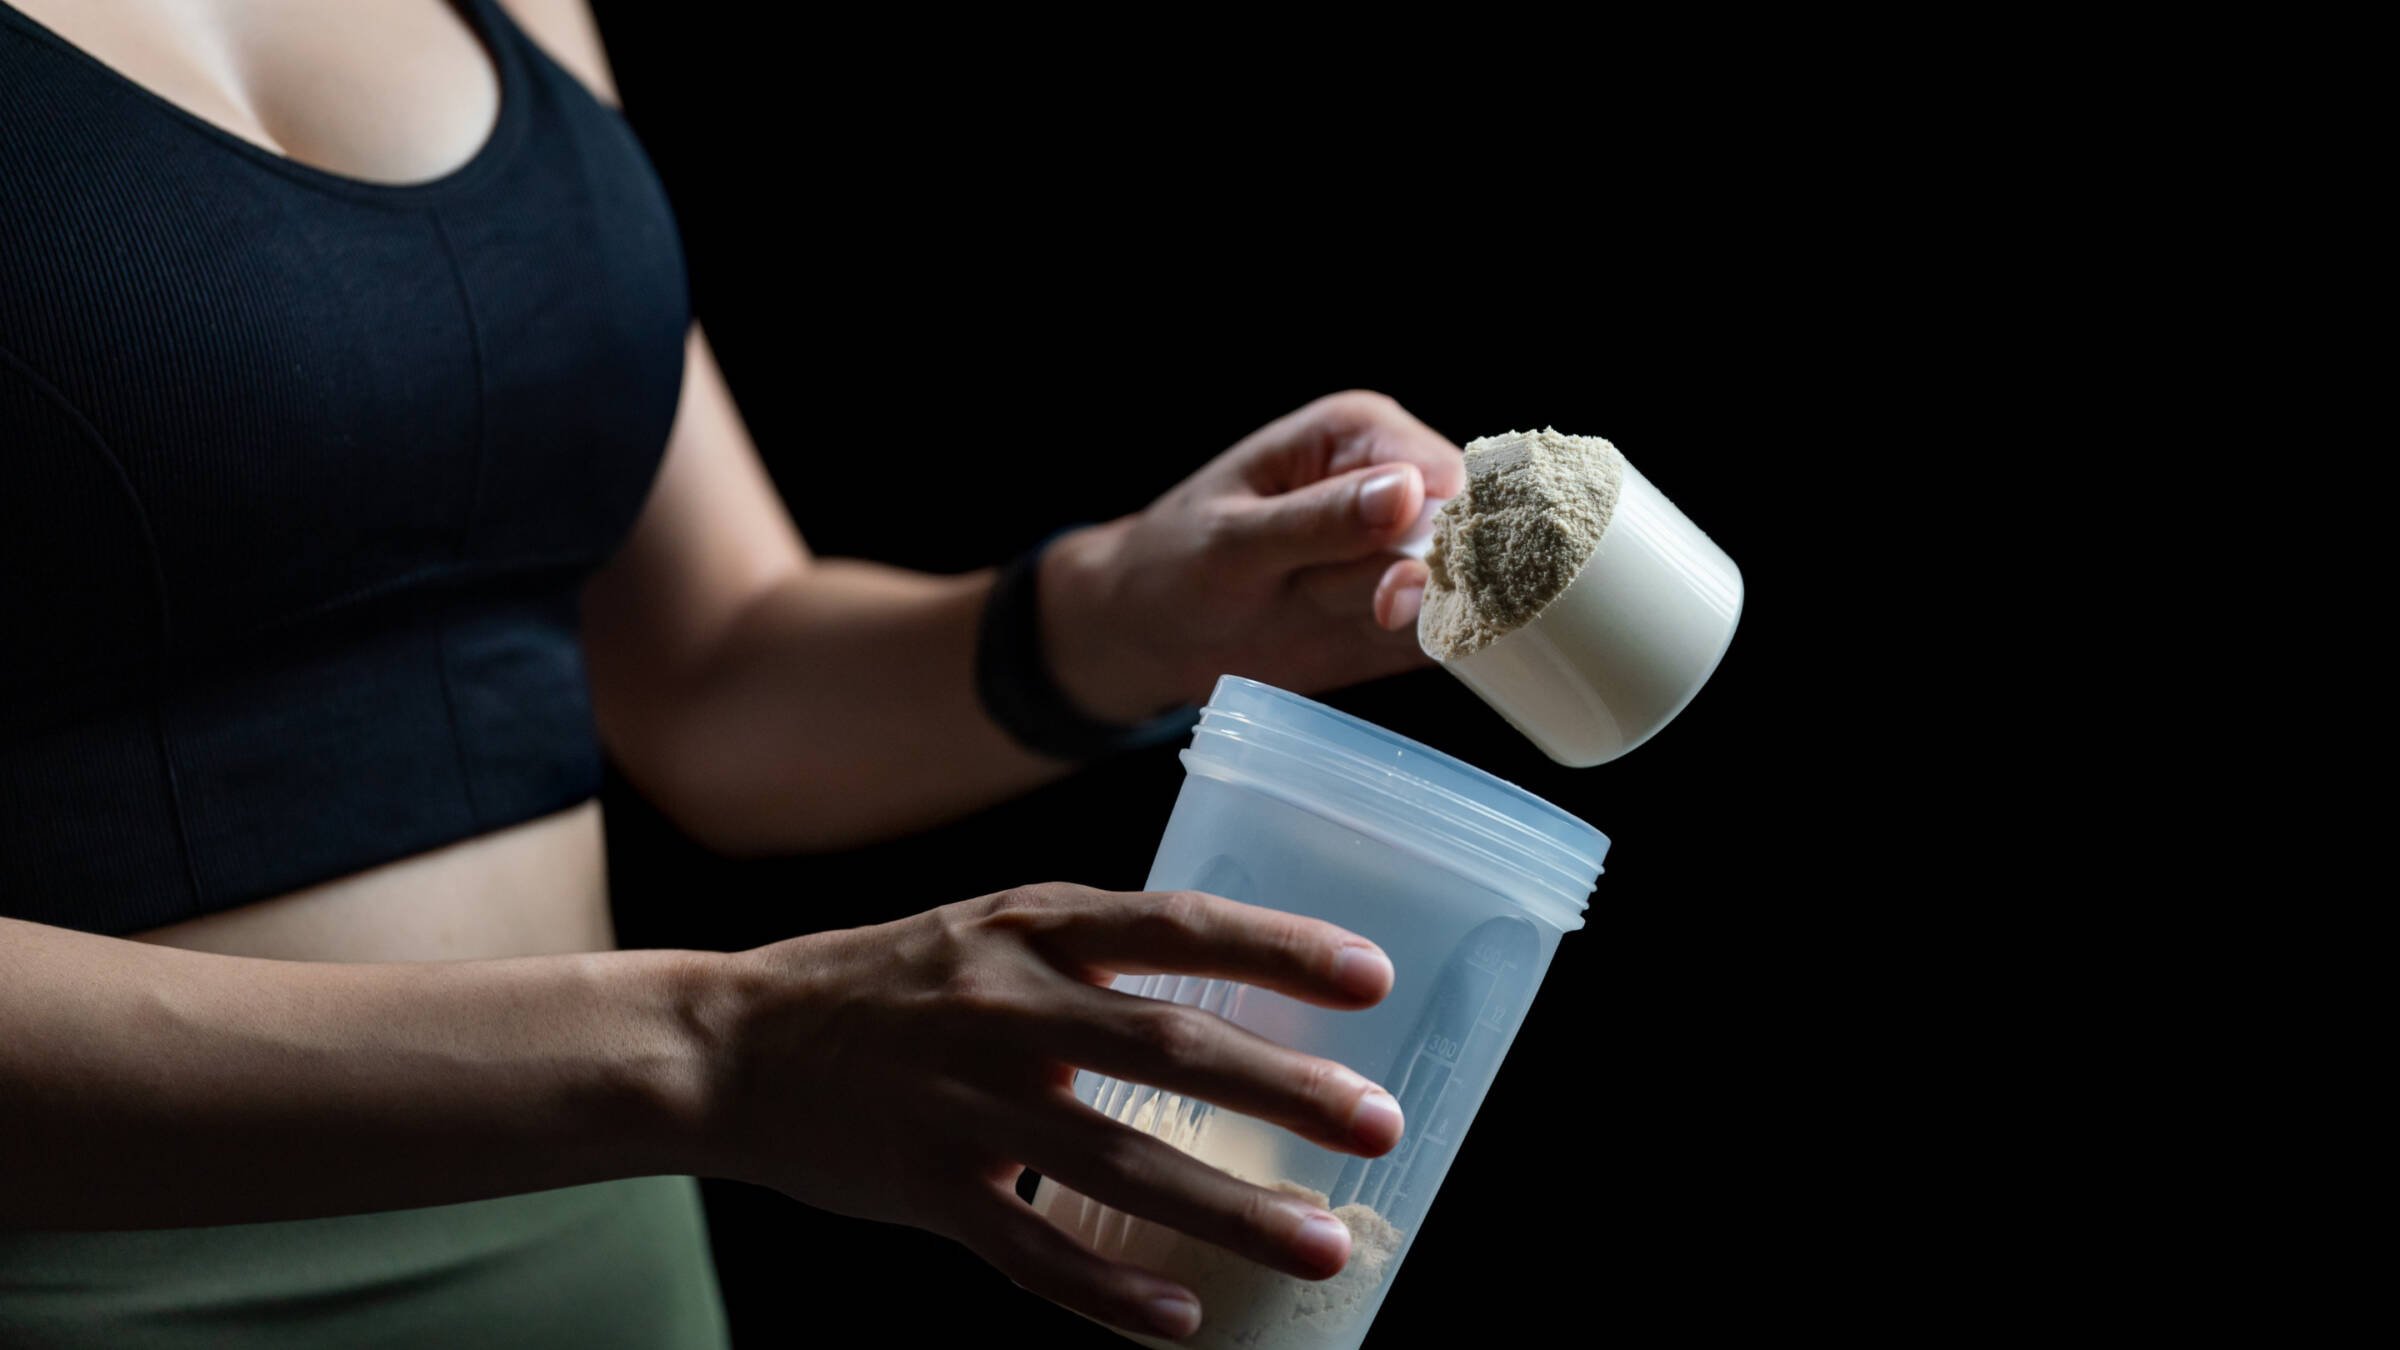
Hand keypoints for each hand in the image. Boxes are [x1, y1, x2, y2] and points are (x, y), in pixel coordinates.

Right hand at [695, 882, 1403, 1340]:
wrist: (732, 1044)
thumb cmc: (891, 984)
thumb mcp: (991, 930)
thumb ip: (1096, 955)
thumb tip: (1236, 988)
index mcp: (1033, 926)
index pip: (1176, 926)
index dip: (1278, 948)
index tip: (1375, 976)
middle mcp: (1003, 1004)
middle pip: (1165, 1048)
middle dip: (1284, 1090)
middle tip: (1379, 1125)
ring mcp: (962, 1100)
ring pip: (1116, 1163)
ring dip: (1229, 1211)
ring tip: (1326, 1244)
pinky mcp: (924, 1185)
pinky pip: (1030, 1250)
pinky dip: (1110, 1290)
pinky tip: (1183, 1319)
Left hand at [1039, 390, 1465, 722]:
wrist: (1149, 631)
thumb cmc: (1175, 564)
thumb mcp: (1233, 542)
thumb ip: (1319, 521)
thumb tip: (1408, 492)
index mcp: (1358, 434)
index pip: (1444, 474)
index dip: (1444, 528)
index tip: (1403, 578)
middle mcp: (1395, 486)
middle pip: (1460, 538)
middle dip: (1414, 583)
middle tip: (1371, 606)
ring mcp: (1404, 553)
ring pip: (1452, 593)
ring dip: (1396, 619)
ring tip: (1316, 605)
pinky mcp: (1405, 615)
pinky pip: (1446, 636)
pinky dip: (1423, 649)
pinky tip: (1369, 643)